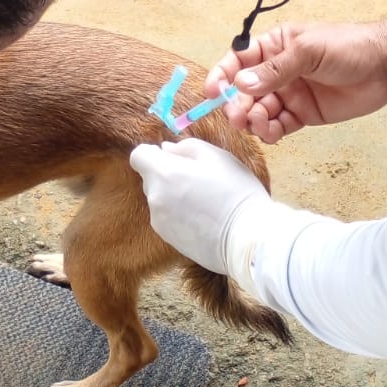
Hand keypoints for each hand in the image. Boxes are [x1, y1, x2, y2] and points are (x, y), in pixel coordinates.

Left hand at [130, 137, 268, 272]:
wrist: (247, 239)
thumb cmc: (236, 192)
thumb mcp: (217, 157)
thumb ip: (186, 147)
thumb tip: (166, 149)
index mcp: (163, 174)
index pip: (138, 156)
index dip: (152, 153)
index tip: (173, 157)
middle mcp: (155, 198)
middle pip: (150, 178)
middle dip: (167, 174)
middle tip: (198, 179)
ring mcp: (159, 222)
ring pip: (160, 199)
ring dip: (173, 195)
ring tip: (204, 201)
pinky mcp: (168, 239)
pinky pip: (167, 218)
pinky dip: (178, 214)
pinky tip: (203, 218)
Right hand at [206, 18, 386, 142]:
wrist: (386, 66)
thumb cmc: (349, 46)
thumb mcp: (309, 50)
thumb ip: (275, 69)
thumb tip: (241, 83)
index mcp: (274, 46)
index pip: (238, 61)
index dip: (222, 75)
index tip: (212, 92)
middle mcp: (276, 71)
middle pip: (243, 91)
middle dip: (236, 104)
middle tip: (239, 116)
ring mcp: (289, 94)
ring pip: (258, 111)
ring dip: (253, 120)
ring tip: (261, 124)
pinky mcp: (303, 115)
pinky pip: (277, 126)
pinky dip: (270, 132)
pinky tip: (272, 132)